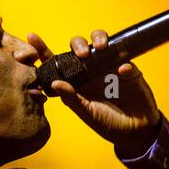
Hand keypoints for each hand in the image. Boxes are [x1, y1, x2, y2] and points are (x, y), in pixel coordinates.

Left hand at [27, 29, 161, 156]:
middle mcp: (90, 71)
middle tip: (82, 55)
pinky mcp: (127, 67)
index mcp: (76, 82)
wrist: (136, 131)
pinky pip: (123, 57)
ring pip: (98, 42)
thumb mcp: (89, 114)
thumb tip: (55, 84)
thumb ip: (73, 99)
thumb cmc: (109, 124)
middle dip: (77, 44)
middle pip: (78, 47)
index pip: (57, 63)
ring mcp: (108, 66)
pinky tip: (123, 71)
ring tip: (100, 48)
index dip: (43, 50)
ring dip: (97, 39)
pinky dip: (122, 61)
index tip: (31, 38)